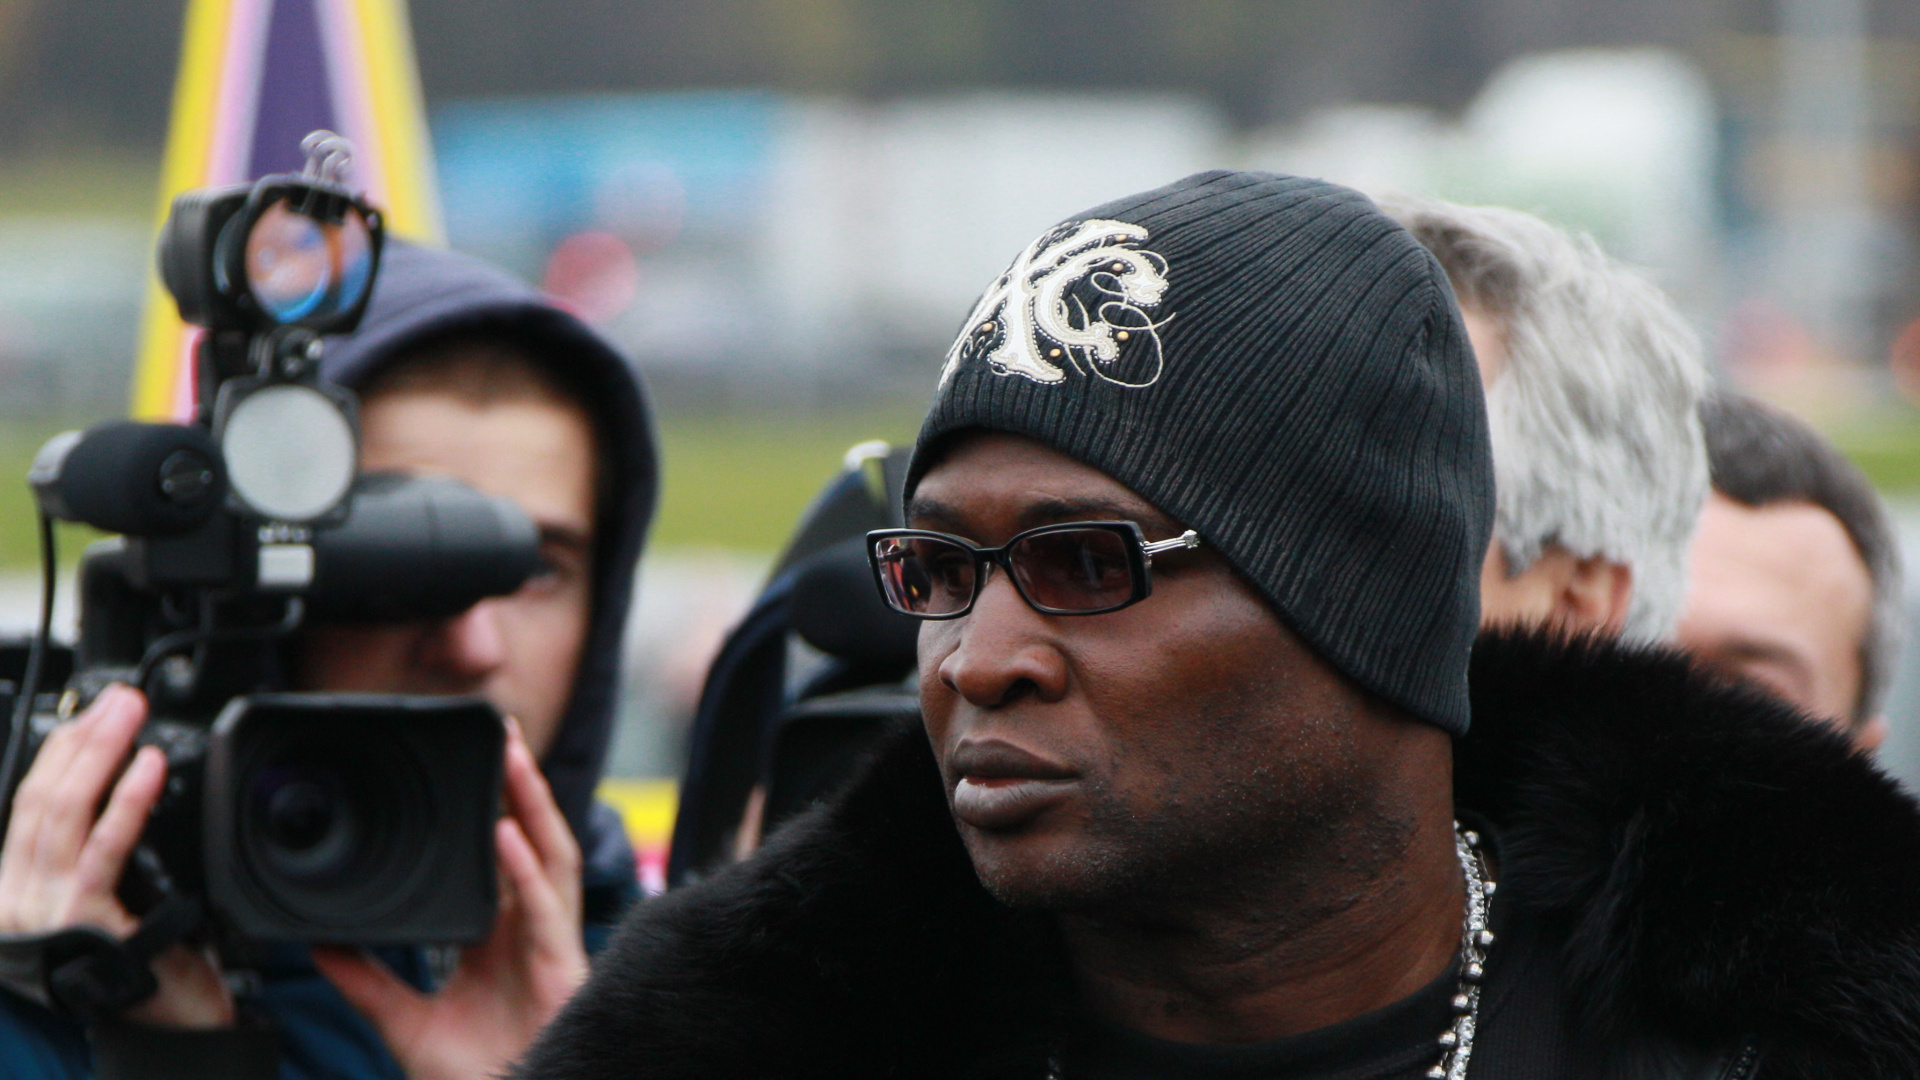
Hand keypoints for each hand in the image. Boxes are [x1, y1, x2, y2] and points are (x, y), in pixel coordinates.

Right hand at [0, 684, 232, 1026]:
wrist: (171, 1025)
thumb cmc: (147, 960)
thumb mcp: (112, 893)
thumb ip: (97, 847)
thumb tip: (117, 772)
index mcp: (18, 889)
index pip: (30, 802)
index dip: (62, 749)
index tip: (95, 709)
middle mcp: (19, 901)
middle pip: (43, 800)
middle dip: (81, 738)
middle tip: (120, 698)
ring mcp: (46, 913)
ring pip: (64, 815)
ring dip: (101, 754)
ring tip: (130, 713)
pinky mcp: (84, 923)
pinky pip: (104, 851)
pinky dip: (126, 803)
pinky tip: (146, 766)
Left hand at [314, 718, 587, 1079]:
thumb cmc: (472, 1076)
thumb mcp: (403, 1022)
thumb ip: (366, 982)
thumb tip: (319, 947)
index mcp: (502, 938)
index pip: (503, 858)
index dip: (497, 810)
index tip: (475, 768)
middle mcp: (531, 931)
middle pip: (535, 841)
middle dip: (523, 786)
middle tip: (504, 733)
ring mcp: (549, 944)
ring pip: (551, 857)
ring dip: (533, 806)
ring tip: (511, 759)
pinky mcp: (560, 966)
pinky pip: (542, 907)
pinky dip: (524, 869)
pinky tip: (505, 835)